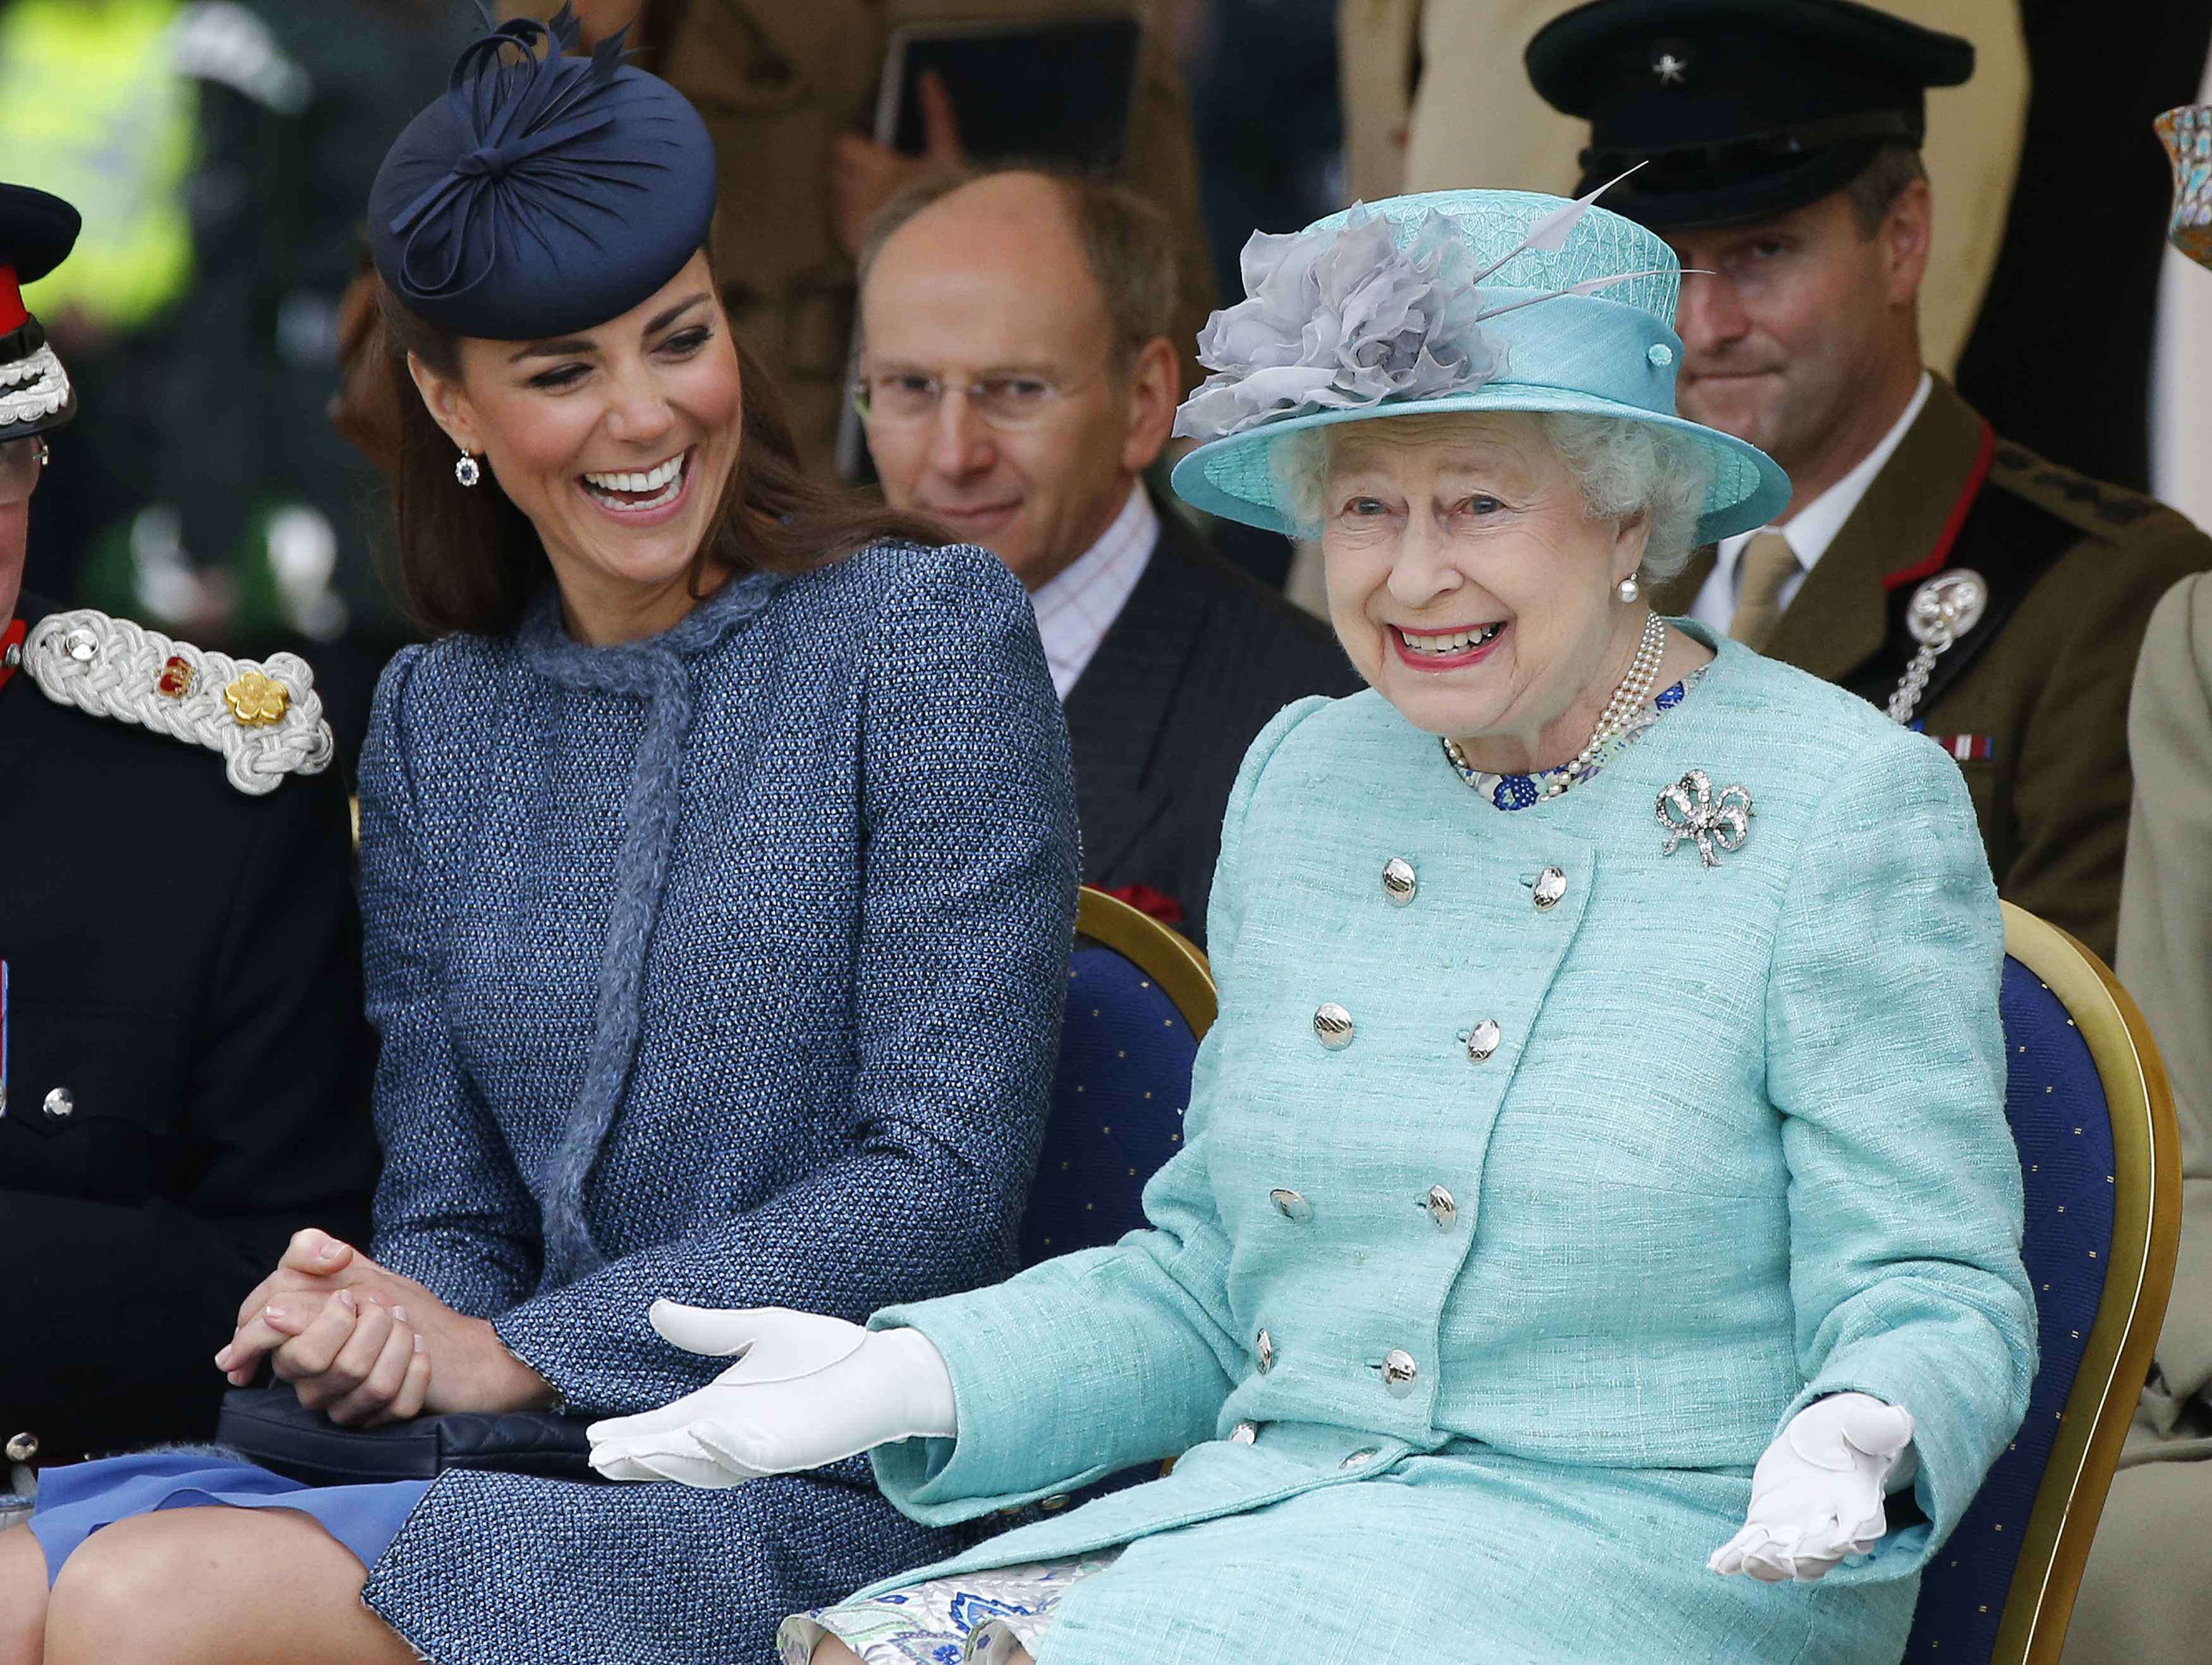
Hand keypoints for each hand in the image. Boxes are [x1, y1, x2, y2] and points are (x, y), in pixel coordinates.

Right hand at [216, 1228, 554, 1415]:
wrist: (450, 1341)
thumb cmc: (388, 1302)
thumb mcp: (347, 1265)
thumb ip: (311, 1250)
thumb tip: (327, 1255)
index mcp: (288, 1342)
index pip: (260, 1334)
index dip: (297, 1314)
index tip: (345, 1300)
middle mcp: (308, 1381)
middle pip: (314, 1358)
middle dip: (364, 1322)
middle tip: (385, 1309)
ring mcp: (341, 1406)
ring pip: (362, 1382)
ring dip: (398, 1342)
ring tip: (407, 1325)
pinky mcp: (378, 1422)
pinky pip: (395, 1405)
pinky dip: (418, 1370)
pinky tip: (423, 1353)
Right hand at [587, 1303, 956, 1487]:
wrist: (879, 1367)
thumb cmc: (821, 1353)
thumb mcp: (756, 1331)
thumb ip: (708, 1329)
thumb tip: (656, 1309)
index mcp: (718, 1407)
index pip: (664, 1427)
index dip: (630, 1434)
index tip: (593, 1436)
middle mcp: (733, 1433)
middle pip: (675, 1455)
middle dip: (638, 1457)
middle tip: (599, 1456)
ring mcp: (761, 1444)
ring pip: (706, 1464)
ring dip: (672, 1460)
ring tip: (635, 1449)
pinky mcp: (791, 1449)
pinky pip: (752, 1455)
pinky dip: (725, 1447)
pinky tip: (702, 1430)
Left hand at [829, 70, 962, 256]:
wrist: (939, 250)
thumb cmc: (944, 198)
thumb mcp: (947, 154)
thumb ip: (936, 114)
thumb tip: (928, 74)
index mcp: (874, 164)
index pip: (844, 145)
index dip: (854, 148)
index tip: (869, 154)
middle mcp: (855, 189)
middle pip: (837, 170)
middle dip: (851, 172)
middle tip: (875, 180)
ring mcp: (850, 217)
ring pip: (836, 196)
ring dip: (849, 196)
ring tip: (874, 204)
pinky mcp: (850, 242)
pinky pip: (840, 224)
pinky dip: (850, 223)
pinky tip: (870, 227)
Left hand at [1709, 1394, 1915, 1582]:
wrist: (1825, 1441)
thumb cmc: (1851, 1433)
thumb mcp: (1865, 1423)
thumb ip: (1880, 1426)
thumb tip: (1901, 1417)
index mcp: (1860, 1503)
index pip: (1863, 1528)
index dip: (1855, 1535)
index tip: (1845, 1540)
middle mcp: (1829, 1527)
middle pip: (1822, 1552)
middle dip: (1806, 1555)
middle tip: (1788, 1555)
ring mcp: (1796, 1530)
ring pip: (1784, 1556)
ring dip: (1767, 1561)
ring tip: (1748, 1560)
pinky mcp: (1766, 1524)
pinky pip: (1750, 1544)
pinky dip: (1735, 1556)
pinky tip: (1719, 1564)